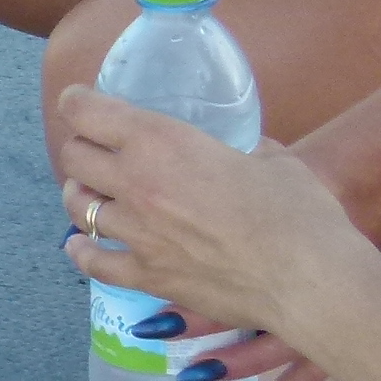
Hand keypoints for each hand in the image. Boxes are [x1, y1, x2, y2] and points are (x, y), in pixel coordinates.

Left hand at [56, 84, 373, 380]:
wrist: (307, 279)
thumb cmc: (298, 211)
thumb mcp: (271, 157)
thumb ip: (241, 149)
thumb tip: (237, 152)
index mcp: (162, 143)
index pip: (87, 113)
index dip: (77, 103)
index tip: (78, 102)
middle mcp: (136, 183)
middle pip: (73, 158)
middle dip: (81, 150)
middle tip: (96, 152)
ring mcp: (135, 233)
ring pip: (77, 208)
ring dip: (81, 197)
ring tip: (93, 195)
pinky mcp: (144, 276)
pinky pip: (92, 262)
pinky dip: (82, 251)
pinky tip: (80, 245)